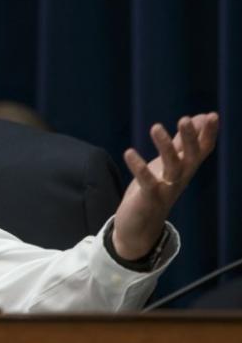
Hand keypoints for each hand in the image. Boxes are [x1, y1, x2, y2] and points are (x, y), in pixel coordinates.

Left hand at [113, 112, 219, 260]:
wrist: (140, 227)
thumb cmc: (155, 189)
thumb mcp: (169, 163)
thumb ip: (181, 142)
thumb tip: (196, 118)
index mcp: (185, 169)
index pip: (203, 150)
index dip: (208, 134)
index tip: (213, 115)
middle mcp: (180, 178)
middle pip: (190, 157)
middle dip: (190, 138)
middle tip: (186, 118)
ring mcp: (166, 189)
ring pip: (172, 167)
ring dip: (165, 147)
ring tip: (155, 126)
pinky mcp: (149, 198)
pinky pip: (146, 182)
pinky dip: (139, 167)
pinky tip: (129, 152)